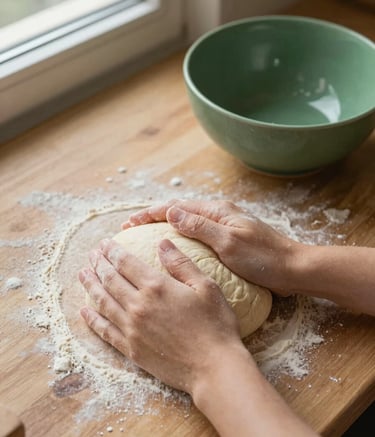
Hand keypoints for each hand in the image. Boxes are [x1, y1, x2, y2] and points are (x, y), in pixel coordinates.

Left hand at [79, 238, 242, 393]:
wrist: (214, 368)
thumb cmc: (215, 325)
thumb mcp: (206, 287)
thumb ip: (181, 264)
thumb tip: (163, 242)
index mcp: (157, 287)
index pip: (126, 263)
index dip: (113, 251)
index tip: (105, 243)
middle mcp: (139, 305)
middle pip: (110, 280)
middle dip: (99, 264)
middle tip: (92, 255)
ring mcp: (132, 329)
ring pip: (103, 302)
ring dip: (90, 286)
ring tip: (82, 274)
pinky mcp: (131, 349)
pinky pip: (105, 330)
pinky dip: (92, 319)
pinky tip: (84, 310)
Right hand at [123, 200, 299, 294]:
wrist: (293, 269)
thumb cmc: (264, 258)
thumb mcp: (229, 242)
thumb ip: (200, 226)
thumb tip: (171, 212)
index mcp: (217, 211)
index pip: (176, 207)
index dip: (150, 214)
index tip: (129, 224)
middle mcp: (218, 215)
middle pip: (179, 212)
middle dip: (153, 219)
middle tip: (130, 230)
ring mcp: (223, 228)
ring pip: (186, 224)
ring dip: (164, 228)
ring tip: (144, 238)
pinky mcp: (227, 241)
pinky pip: (196, 236)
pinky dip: (179, 239)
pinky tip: (173, 251)